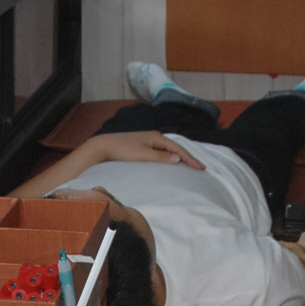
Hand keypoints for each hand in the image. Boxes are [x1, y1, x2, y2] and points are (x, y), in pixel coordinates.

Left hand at [87, 131, 205, 170]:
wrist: (104, 147)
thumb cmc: (122, 150)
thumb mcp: (142, 155)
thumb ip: (160, 157)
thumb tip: (178, 158)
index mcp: (157, 137)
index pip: (178, 149)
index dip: (190, 159)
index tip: (201, 168)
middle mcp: (155, 137)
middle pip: (176, 148)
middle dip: (189, 157)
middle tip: (201, 168)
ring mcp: (149, 141)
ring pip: (170, 150)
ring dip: (181, 157)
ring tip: (191, 166)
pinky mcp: (144, 146)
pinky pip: (163, 152)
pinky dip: (171, 157)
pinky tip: (173, 162)